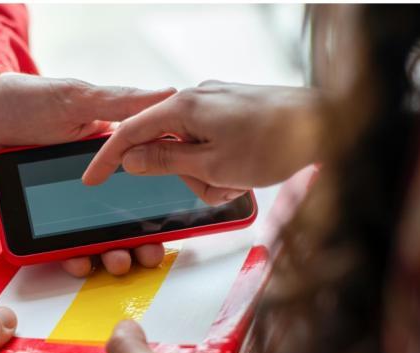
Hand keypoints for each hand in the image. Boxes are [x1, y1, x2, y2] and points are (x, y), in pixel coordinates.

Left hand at [0, 68, 175, 276]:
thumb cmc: (16, 99)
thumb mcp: (72, 98)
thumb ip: (119, 103)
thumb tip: (171, 94)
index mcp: (107, 151)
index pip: (144, 182)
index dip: (161, 204)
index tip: (177, 221)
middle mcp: (90, 182)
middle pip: (124, 219)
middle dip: (140, 241)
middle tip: (147, 254)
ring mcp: (64, 204)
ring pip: (94, 237)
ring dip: (111, 254)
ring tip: (116, 262)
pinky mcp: (38, 221)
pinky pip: (58, 246)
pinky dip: (71, 258)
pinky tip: (80, 262)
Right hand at [83, 82, 321, 203]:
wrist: (327, 124)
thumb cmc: (274, 143)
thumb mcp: (212, 164)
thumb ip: (165, 161)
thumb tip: (131, 159)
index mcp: (185, 107)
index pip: (131, 132)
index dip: (108, 158)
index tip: (92, 178)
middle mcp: (198, 98)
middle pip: (166, 146)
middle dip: (185, 176)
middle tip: (216, 187)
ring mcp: (217, 103)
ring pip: (191, 149)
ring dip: (209, 174)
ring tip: (238, 180)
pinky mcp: (234, 111)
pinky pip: (211, 143)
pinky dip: (221, 164)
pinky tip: (245, 170)